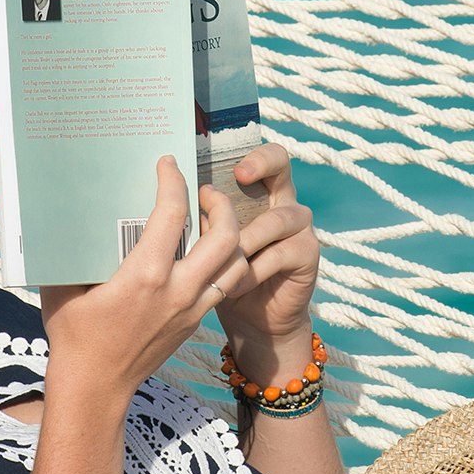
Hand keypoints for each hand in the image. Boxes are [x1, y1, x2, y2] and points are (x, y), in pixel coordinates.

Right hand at [39, 158, 254, 401]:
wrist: (95, 389)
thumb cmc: (73, 336)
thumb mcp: (64, 286)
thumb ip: (75, 249)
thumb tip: (69, 213)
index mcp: (145, 276)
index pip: (171, 214)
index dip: (173, 181)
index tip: (168, 164)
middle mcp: (177, 291)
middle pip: (225, 236)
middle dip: (221, 205)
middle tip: (203, 192)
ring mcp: (192, 310)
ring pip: (236, 263)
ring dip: (231, 235)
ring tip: (212, 220)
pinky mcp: (195, 324)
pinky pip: (224, 286)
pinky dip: (224, 262)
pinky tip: (205, 252)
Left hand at [210, 142, 319, 375]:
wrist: (253, 320)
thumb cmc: (222, 276)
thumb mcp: (205, 244)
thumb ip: (199, 220)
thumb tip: (166, 198)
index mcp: (257, 192)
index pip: (260, 156)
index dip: (250, 154)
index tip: (229, 166)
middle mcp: (282, 201)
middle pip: (281, 164)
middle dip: (260, 163)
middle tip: (239, 175)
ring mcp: (299, 227)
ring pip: (274, 219)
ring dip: (244, 240)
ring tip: (219, 262)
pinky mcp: (307, 254)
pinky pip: (277, 255)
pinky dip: (251, 272)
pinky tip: (232, 287)